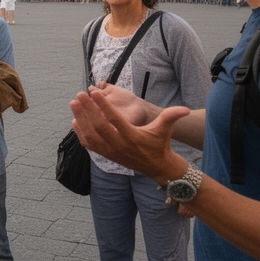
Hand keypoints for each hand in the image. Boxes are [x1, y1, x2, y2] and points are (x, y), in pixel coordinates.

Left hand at [69, 88, 189, 182]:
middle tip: (80, 94)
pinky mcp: (105, 155)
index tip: (93, 93)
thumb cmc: (159, 144)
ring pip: (90, 135)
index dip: (103, 106)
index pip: (114, 119)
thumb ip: (172, 116)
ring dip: (80, 119)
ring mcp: (111, 151)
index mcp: (133, 136)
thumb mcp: (165, 129)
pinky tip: (75, 120)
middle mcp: (119, 145)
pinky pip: (89, 144)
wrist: (155, 167)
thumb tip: (185, 109)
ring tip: (74, 103)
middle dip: (87, 109)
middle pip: (99, 126)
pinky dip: (80, 132)